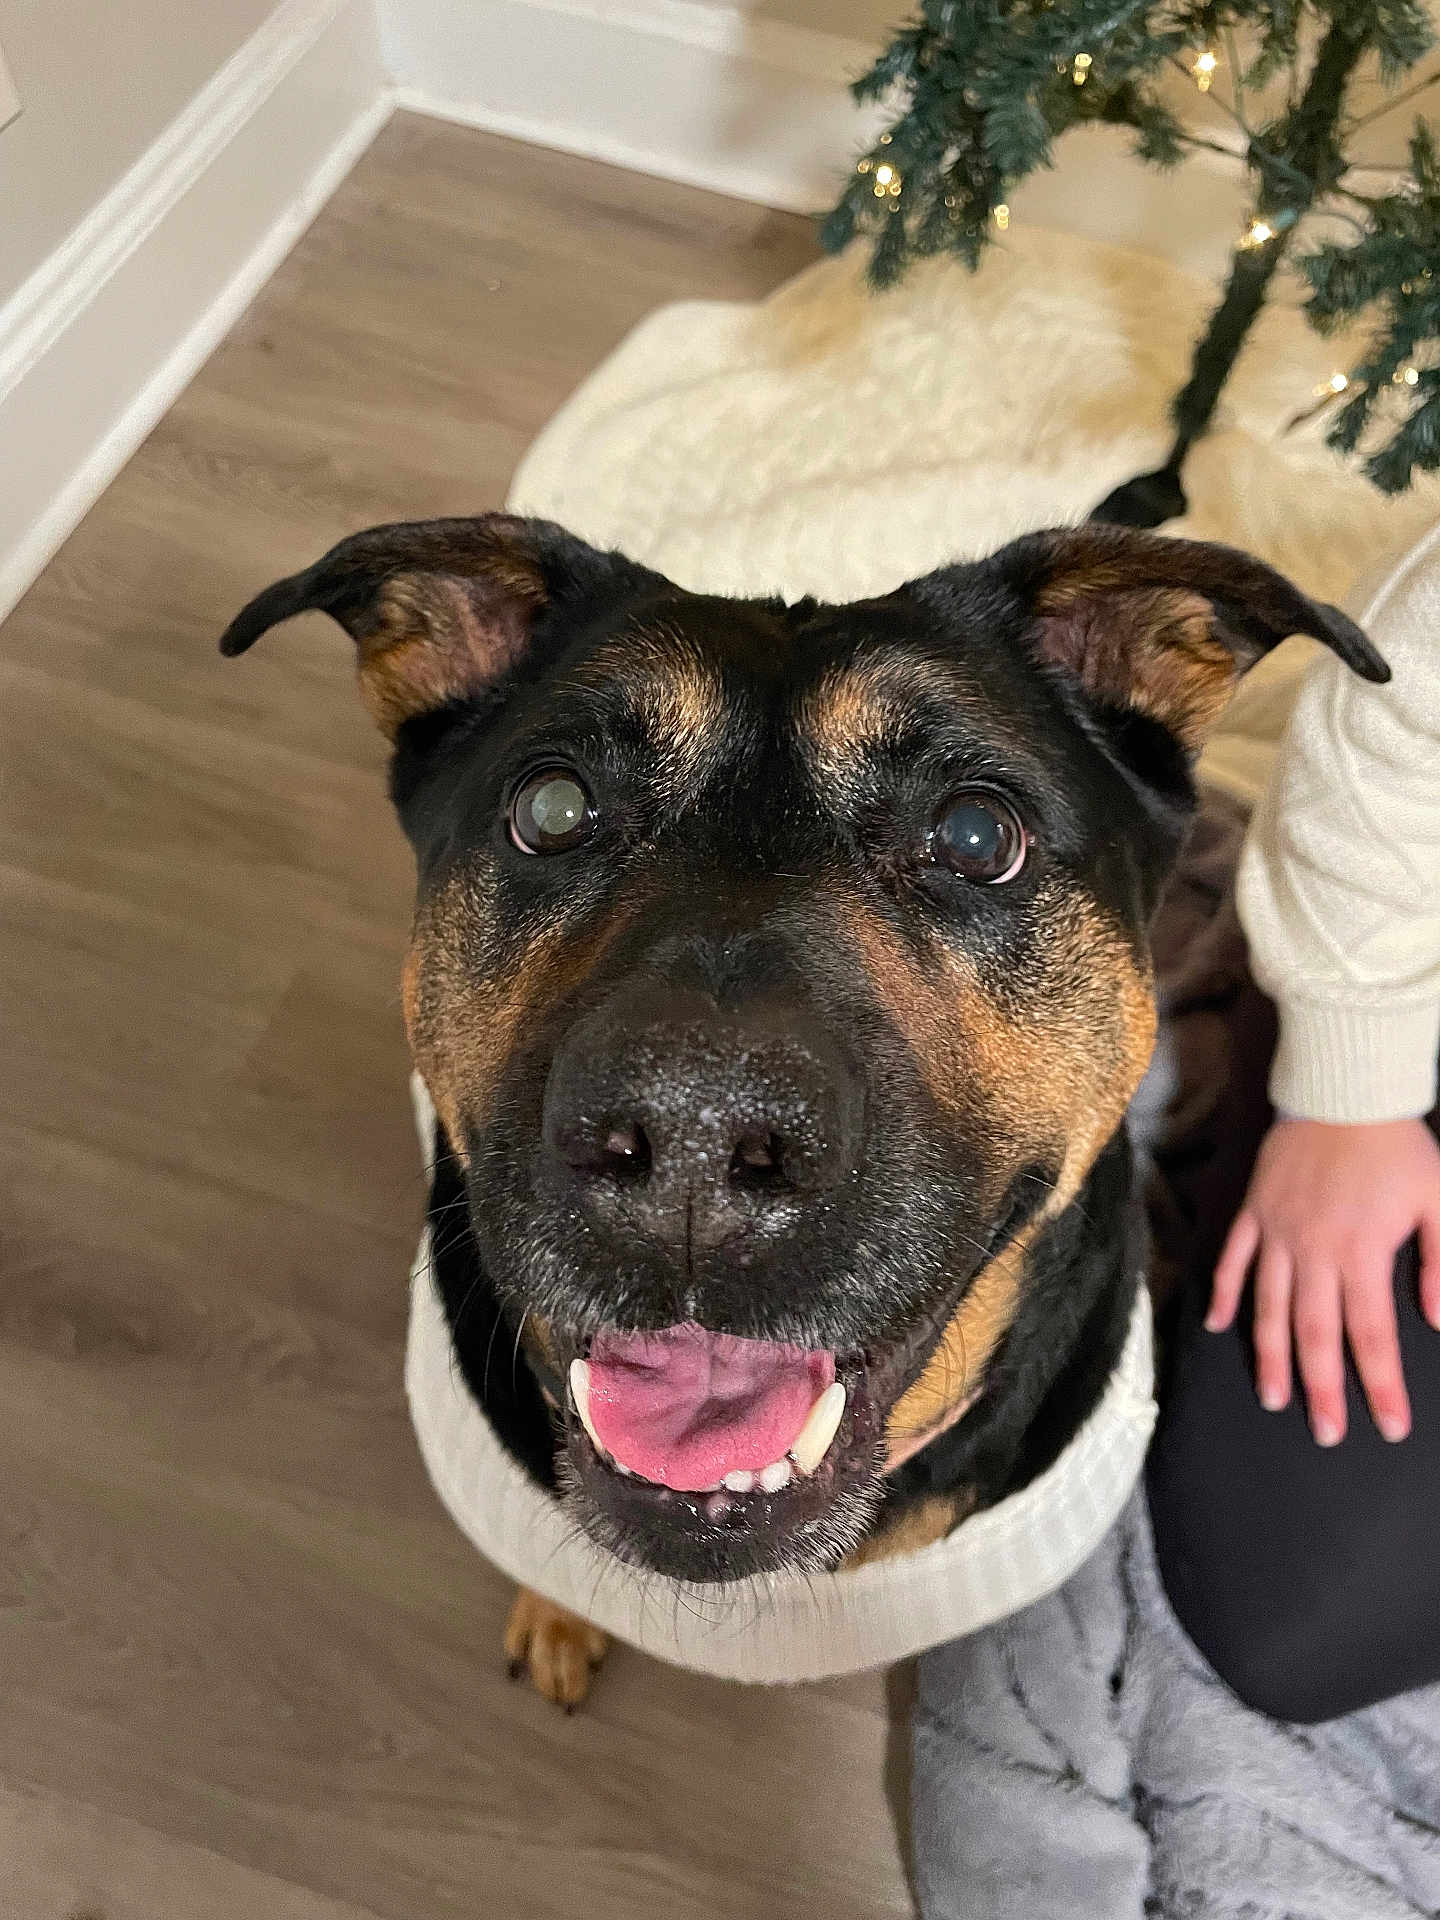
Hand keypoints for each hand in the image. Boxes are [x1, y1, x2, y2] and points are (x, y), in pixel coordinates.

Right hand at [1209, 1117, 1439, 1444]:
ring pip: (1268, 1307)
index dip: (1380, 1385)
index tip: (1388, 1426)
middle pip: (1314, 1334)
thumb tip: (1438, 1321)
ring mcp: (1276, 1233)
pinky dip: (1222, 1294)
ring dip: (1270, 1356)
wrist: (1343, 1089)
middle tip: (1327, 1433)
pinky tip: (1217, 1326)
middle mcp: (1313, 1251)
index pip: (1372, 1335)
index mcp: (1361, 1253)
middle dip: (1321, 1389)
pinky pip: (1232, 1260)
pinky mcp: (1253, 1212)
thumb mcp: (1439, 1201)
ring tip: (1274, 1398)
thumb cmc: (1398, 1146)